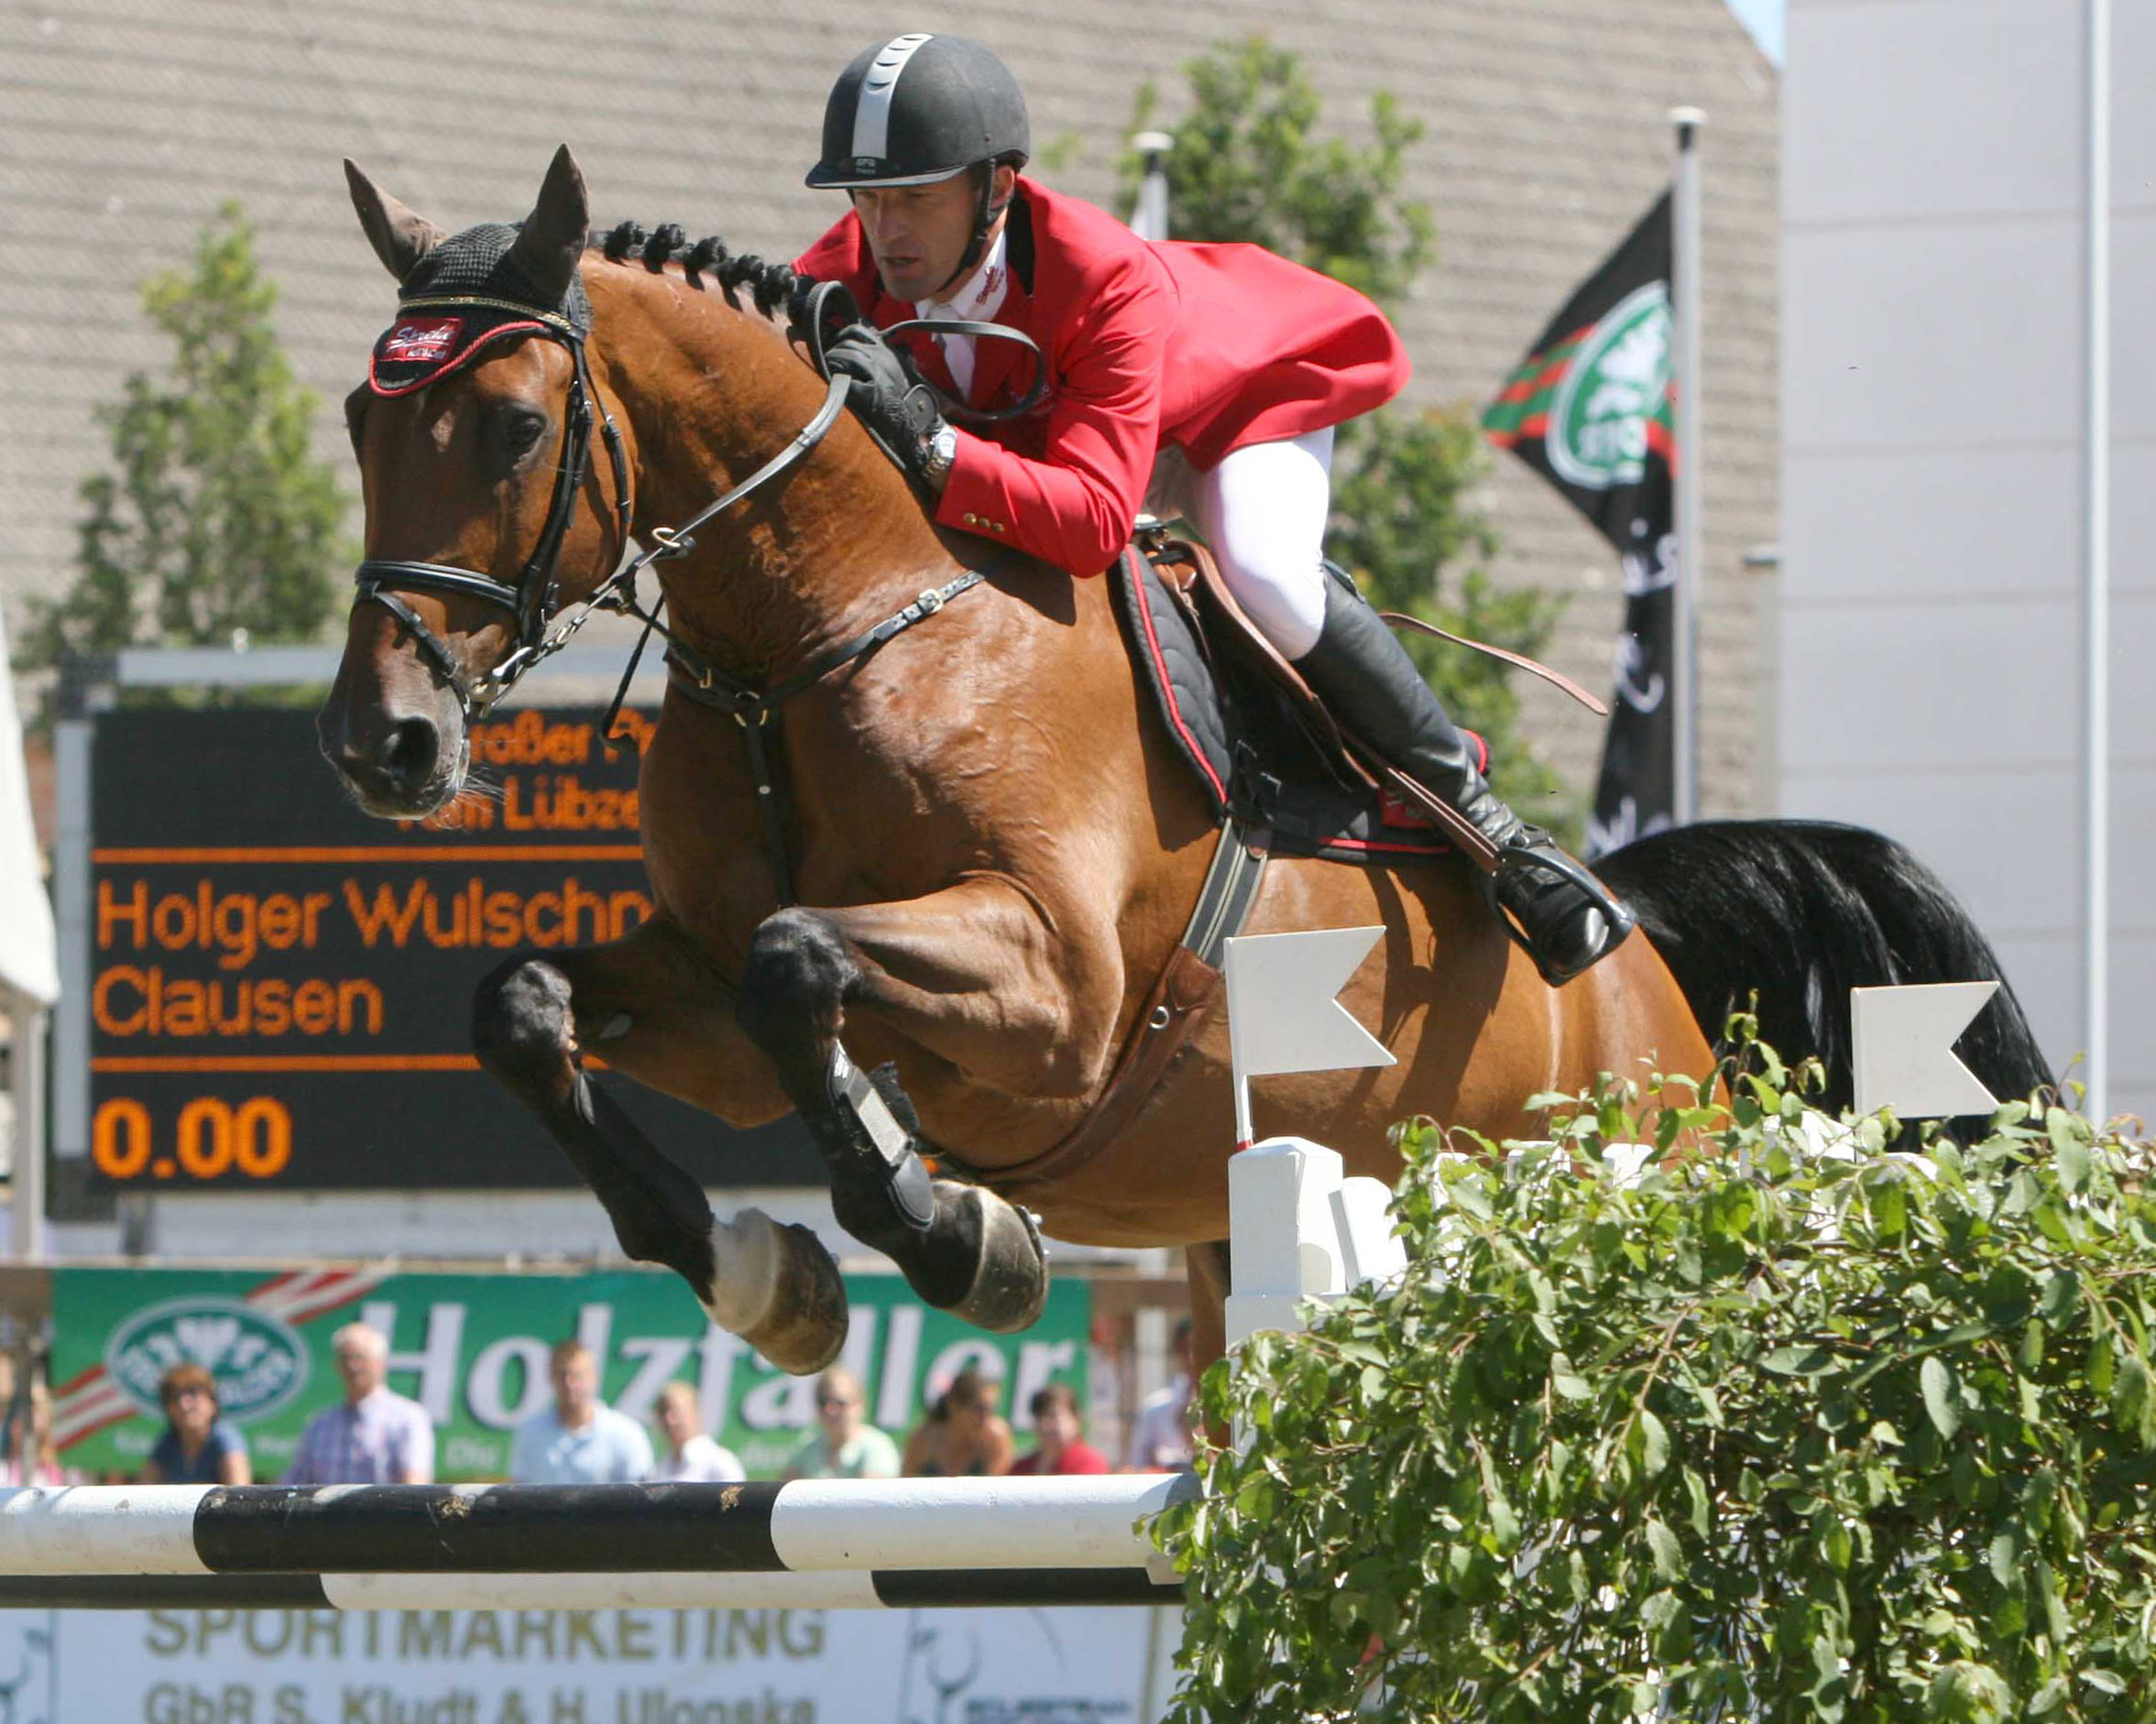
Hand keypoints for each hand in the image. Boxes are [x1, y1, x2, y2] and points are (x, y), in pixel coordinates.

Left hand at [824, 324, 949, 496]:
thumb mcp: (889, 368)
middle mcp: (883, 359)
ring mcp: (878, 375)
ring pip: (848, 356)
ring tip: (828, 369)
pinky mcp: (872, 393)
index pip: (858, 330)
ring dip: (833, 361)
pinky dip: (838, 381)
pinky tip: (835, 386)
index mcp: (885, 352)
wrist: (911, 422)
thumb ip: (875, 354)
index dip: (842, 335)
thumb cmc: (896, 397)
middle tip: (828, 361)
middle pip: (849, 343)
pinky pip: (848, 380)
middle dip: (834, 351)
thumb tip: (855, 340)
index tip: (836, 344)